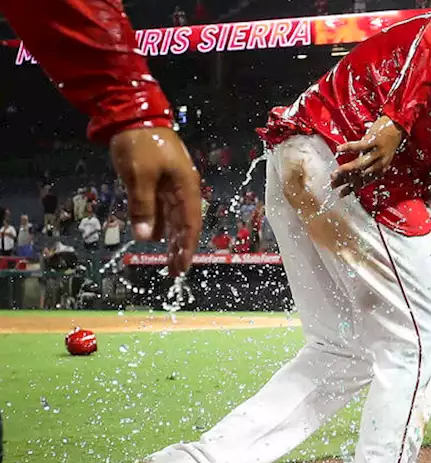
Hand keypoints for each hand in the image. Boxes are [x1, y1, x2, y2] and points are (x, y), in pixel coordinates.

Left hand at [109, 127, 202, 276]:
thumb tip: (146, 238)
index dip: (186, 247)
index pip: (189, 224)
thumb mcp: (139, 176)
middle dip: (180, 248)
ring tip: (166, 258)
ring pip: (173, 218)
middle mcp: (182, 188)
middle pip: (184, 224)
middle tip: (174, 270)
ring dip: (170, 238)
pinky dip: (159, 223)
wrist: (133, 114)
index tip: (181, 267)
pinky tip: (154, 235)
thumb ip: (143, 207)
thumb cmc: (140, 144)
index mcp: (185, 187)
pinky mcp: (158, 180)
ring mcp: (171, 184)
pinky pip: (162, 208)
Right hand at [331, 115, 403, 196]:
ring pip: (360, 164)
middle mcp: (379, 163)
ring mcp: (377, 153)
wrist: (398, 126)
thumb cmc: (387, 140)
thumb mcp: (380, 156)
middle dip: (345, 181)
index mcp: (380, 169)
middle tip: (332, 184)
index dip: (352, 188)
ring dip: (346, 170)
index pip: (364, 182)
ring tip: (335, 174)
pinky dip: (348, 148)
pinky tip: (339, 150)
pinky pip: (359, 146)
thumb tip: (354, 170)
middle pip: (360, 176)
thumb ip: (369, 163)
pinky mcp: (374, 141)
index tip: (340, 195)